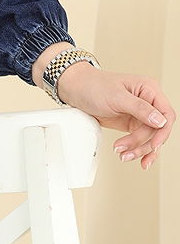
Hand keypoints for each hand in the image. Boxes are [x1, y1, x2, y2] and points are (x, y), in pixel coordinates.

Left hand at [56, 62, 174, 169]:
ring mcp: (140, 114)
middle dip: (144, 143)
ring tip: (123, 155)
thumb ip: (140, 108)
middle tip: (128, 151)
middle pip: (157, 130)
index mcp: (149, 90)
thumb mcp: (117, 96)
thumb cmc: (95, 86)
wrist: (76, 90)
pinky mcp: (131, 124)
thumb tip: (160, 121)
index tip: (154, 144)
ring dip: (138, 149)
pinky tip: (132, 157)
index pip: (166, 114)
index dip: (163, 131)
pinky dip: (137, 149)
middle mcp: (148, 102)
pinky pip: (140, 140)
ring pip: (149, 138)